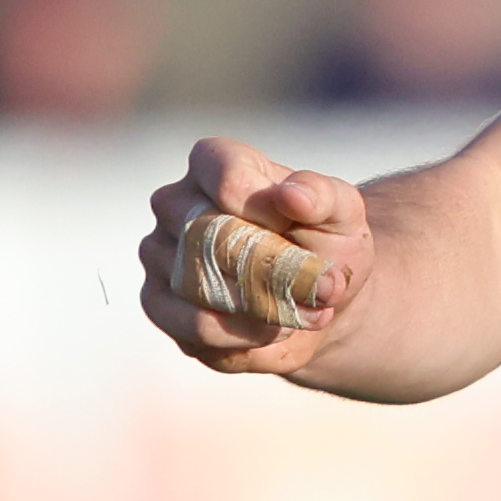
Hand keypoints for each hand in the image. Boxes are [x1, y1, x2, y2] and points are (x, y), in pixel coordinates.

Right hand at [142, 138, 371, 374]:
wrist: (313, 301)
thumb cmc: (324, 243)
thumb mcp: (342, 214)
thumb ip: (324, 196)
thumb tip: (291, 195)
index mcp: (213, 163)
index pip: (229, 181)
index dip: (273, 215)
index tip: (304, 232)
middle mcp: (175, 203)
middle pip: (213, 238)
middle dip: (277, 272)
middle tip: (323, 289)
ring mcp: (159, 254)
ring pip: (201, 287)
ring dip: (265, 309)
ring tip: (302, 311)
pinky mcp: (159, 304)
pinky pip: (194, 328)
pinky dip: (244, 337)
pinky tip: (271, 329)